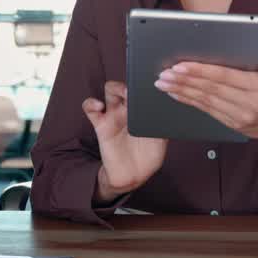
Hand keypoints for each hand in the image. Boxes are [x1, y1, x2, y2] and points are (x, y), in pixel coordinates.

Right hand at [83, 81, 166, 202]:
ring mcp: (115, 115)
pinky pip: (90, 108)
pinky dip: (91, 103)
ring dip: (115, 87)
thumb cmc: (149, 156)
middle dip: (133, 82)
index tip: (154, 82)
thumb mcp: (161, 139)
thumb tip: (167, 108)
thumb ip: (161, 123)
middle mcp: (129, 109)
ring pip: (110, 90)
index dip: (147, 83)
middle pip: (128, 84)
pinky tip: (99, 106)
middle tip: (141, 88)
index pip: (144, 89)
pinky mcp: (101, 125)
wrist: (133, 175)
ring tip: (123, 92)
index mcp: (144, 110)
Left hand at [155, 37, 257, 166]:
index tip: (181, 65)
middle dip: (185, 80)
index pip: (225, 76)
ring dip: (182, 91)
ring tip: (163, 82)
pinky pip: (207, 111)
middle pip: (211, 89)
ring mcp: (241, 117)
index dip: (201, 70)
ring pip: (206, 101)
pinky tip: (176, 94)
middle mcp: (250, 103)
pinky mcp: (233, 125)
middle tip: (165, 73)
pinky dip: (189, 101)